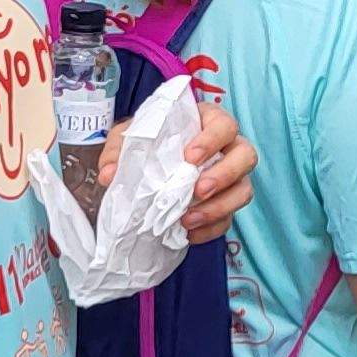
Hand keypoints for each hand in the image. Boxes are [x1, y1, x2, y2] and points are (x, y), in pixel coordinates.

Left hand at [104, 102, 259, 243]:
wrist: (145, 164)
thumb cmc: (146, 140)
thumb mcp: (128, 136)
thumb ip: (118, 150)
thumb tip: (110, 175)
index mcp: (207, 122)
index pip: (224, 125)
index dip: (213, 140)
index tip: (190, 157)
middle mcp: (228, 148)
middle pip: (247, 155)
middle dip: (225, 175)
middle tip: (198, 190)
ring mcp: (231, 177)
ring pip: (244, 190)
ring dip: (220, 206)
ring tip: (189, 219)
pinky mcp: (225, 203)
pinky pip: (229, 218)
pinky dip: (211, 228)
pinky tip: (188, 233)